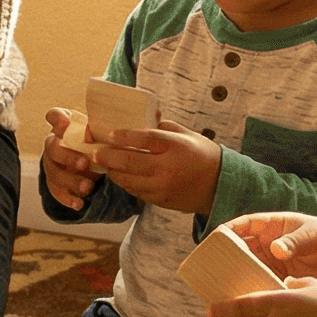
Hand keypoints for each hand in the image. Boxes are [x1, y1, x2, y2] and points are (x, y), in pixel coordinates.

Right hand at [39, 107, 97, 207]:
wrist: (87, 158)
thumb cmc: (92, 141)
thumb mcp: (96, 133)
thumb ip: (95, 131)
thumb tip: (92, 133)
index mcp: (62, 127)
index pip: (54, 116)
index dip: (57, 118)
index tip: (65, 121)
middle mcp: (53, 143)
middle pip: (52, 148)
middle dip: (68, 156)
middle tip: (84, 163)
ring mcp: (51, 164)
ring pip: (54, 172)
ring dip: (70, 180)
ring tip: (87, 187)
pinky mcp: (54, 181)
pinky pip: (56, 190)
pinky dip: (67, 198)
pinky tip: (79, 204)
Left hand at [87, 119, 224, 213]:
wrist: (221, 185)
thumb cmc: (202, 155)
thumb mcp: (187, 134)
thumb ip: (162, 126)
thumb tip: (141, 116)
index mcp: (176, 147)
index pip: (145, 139)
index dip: (124, 136)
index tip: (109, 134)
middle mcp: (168, 168)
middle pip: (130, 162)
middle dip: (108, 157)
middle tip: (96, 152)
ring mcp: (163, 187)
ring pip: (129, 180)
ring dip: (114, 172)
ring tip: (104, 164)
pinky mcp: (161, 201)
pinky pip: (136, 192)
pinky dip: (126, 183)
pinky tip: (121, 175)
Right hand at [218, 212, 316, 285]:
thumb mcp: (315, 236)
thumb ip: (295, 241)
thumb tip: (276, 249)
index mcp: (274, 226)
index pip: (245, 224)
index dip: (229, 229)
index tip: (215, 238)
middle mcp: (269, 243)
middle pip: (240, 248)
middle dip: (226, 257)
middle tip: (211, 268)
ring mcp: (273, 262)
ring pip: (247, 267)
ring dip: (236, 276)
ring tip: (221, 286)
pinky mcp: (279, 279)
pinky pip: (260, 283)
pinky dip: (251, 290)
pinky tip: (242, 300)